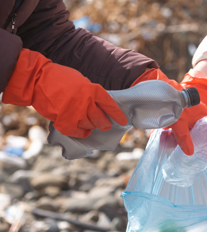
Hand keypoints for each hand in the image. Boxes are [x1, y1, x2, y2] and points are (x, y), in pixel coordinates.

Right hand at [3, 49, 126, 137]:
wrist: (38, 80)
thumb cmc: (60, 78)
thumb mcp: (82, 81)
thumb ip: (92, 94)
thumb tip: (100, 106)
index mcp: (93, 90)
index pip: (110, 106)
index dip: (118, 115)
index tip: (123, 121)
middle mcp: (87, 102)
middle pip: (102, 120)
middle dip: (104, 124)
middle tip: (104, 125)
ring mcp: (76, 113)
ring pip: (90, 126)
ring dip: (90, 126)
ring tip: (84, 120)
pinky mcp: (65, 122)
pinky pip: (79, 132)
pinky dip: (80, 132)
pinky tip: (80, 129)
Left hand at [133, 68, 206, 165]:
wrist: (164, 94)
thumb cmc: (174, 105)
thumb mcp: (180, 122)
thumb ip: (184, 137)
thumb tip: (190, 153)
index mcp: (206, 117)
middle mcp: (202, 120)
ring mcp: (193, 122)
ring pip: (201, 137)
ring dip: (203, 148)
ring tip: (203, 160)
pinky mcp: (184, 124)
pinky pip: (191, 136)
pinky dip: (192, 144)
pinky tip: (189, 153)